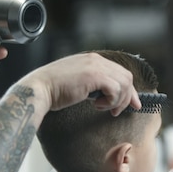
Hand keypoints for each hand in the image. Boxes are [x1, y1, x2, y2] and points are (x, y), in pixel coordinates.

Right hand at [20, 52, 140, 115]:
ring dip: (118, 101)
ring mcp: (95, 66)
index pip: (119, 72)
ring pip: (124, 83)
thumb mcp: (77, 83)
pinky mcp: (94, 76)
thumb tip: (106, 95)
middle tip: (117, 112)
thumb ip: (92, 84)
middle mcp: (96, 59)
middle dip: (128, 97)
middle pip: (126, 77)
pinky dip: (111, 101)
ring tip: (103, 108)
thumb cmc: (53, 90)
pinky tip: (96, 105)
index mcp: (92, 60)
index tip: (134, 104)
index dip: (129, 90)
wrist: (38, 89)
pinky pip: (116, 90)